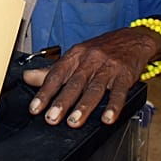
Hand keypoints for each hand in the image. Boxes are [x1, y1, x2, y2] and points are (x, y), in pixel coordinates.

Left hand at [24, 27, 160, 127]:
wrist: (132, 38)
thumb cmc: (101, 50)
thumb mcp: (75, 56)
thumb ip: (52, 70)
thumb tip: (27, 78)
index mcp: (75, 56)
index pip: (56, 74)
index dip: (45, 92)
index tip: (35, 108)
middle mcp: (90, 60)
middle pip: (74, 82)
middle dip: (62, 102)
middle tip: (52, 118)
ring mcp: (108, 67)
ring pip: (94, 88)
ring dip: (83, 106)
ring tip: (74, 122)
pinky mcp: (125, 74)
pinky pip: (119, 91)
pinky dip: (113, 106)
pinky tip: (108, 118)